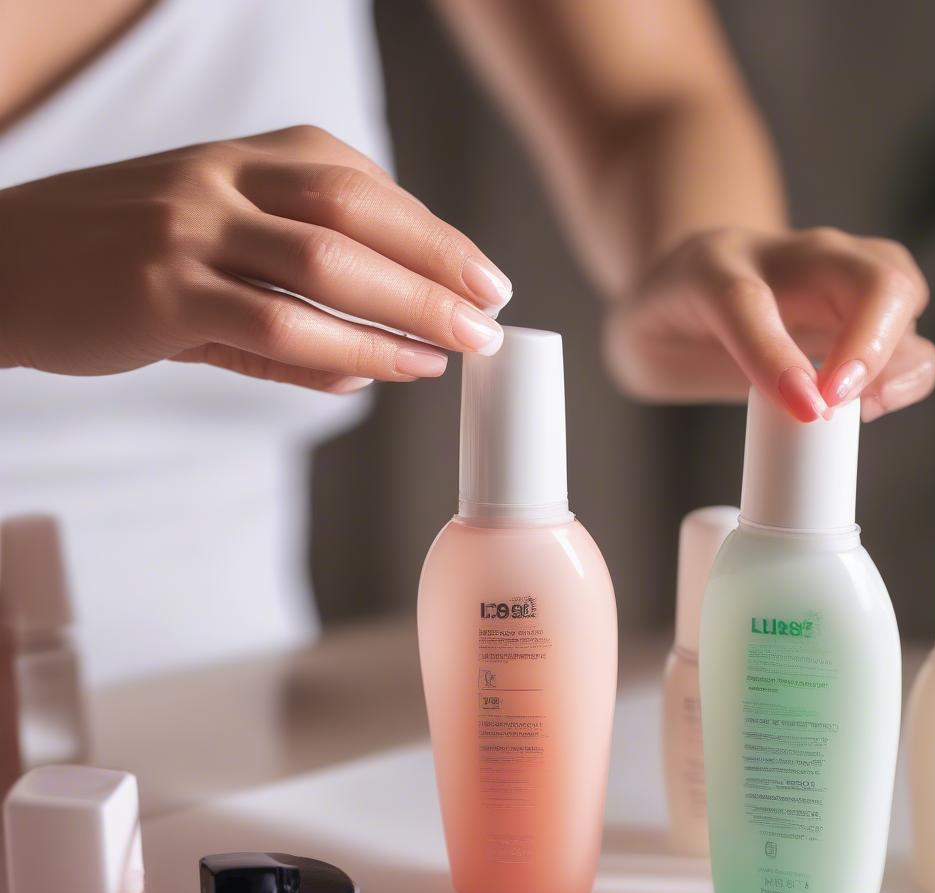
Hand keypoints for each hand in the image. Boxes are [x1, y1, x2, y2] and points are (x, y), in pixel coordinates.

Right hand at [0, 126, 512, 391]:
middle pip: (359, 211)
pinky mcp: (164, 291)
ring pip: (328, 265)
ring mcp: (191, 229)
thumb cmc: (115, 258)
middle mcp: (223, 177)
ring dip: (409, 308)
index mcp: (243, 155)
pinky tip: (389, 370)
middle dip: (439, 263)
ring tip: (462, 345)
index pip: (362, 183)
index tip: (481, 274)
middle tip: (494, 308)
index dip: (433, 232)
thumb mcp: (209, 247)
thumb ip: (290, 297)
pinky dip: (346, 350)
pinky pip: (277, 324)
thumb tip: (369, 367)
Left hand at [604, 227, 934, 420]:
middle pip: (867, 272)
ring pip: (900, 288)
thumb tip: (785, 404)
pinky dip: (905, 370)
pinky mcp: (861, 301)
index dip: (774, 354)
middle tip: (838, 403)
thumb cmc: (666, 321)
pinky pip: (907, 325)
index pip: (748, 301)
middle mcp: (790, 255)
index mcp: (713, 265)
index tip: (804, 406)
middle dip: (872, 343)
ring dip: (900, 357)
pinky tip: (869, 403)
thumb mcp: (644, 350)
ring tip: (865, 408)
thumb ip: (686, 370)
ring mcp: (835, 270)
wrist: (686, 276)